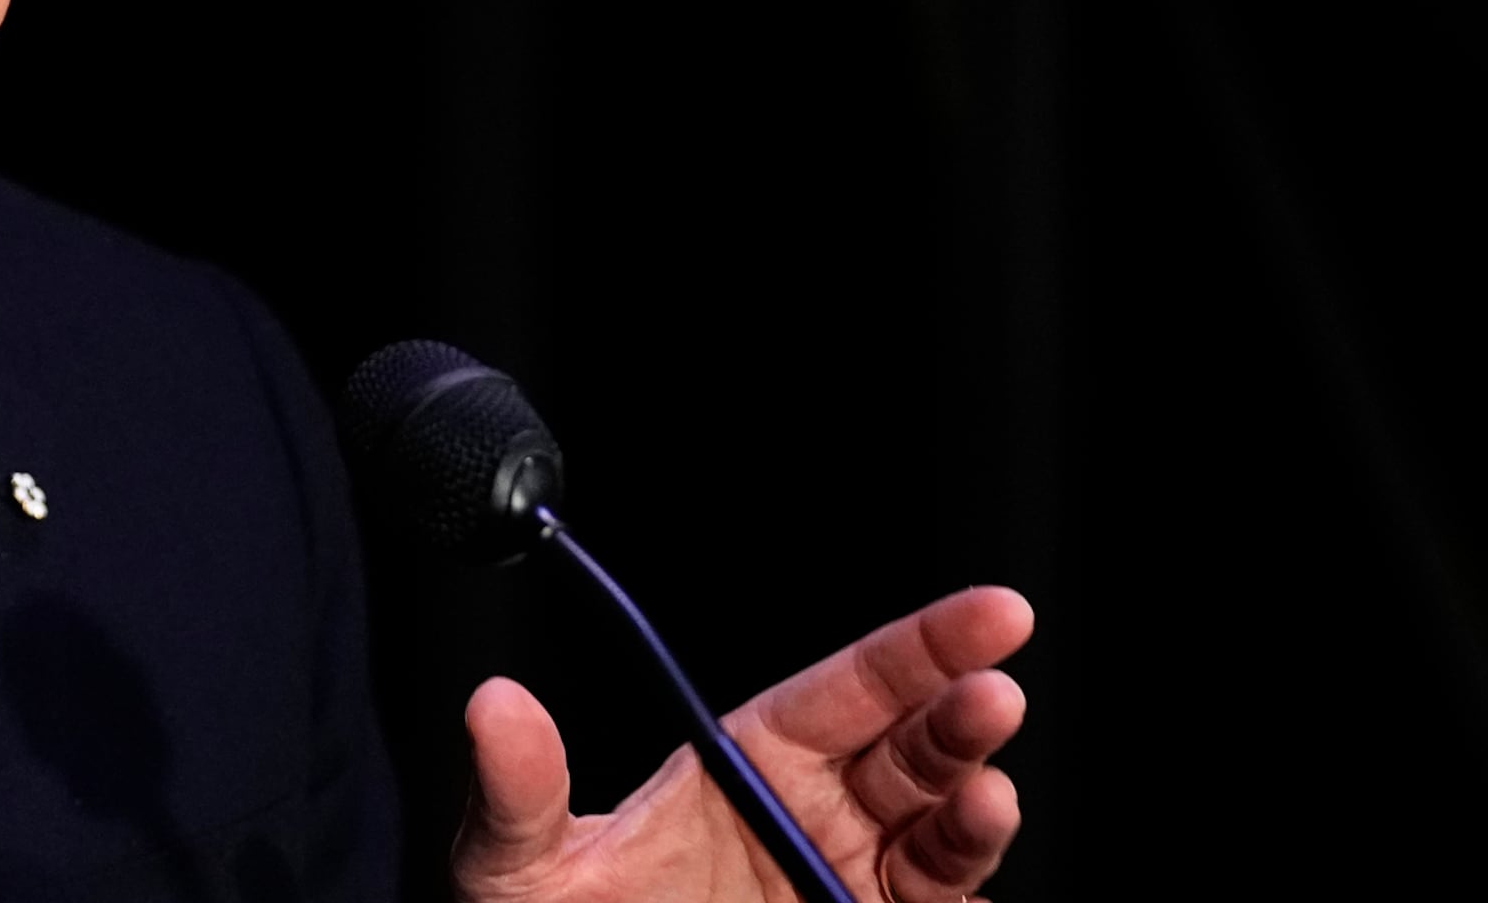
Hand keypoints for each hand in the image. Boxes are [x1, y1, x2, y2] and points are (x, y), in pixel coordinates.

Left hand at [452, 586, 1031, 902]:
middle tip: (992, 695)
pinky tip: (972, 899)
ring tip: (986, 799)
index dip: (927, 645)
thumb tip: (493, 703)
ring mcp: (845, 891)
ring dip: (970, 819)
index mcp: (752, 764)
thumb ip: (522, 790)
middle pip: (914, 754)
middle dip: (961, 720)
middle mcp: (814, 822)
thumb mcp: (523, 869)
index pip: (855, 687)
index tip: (994, 613)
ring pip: (938, 843)